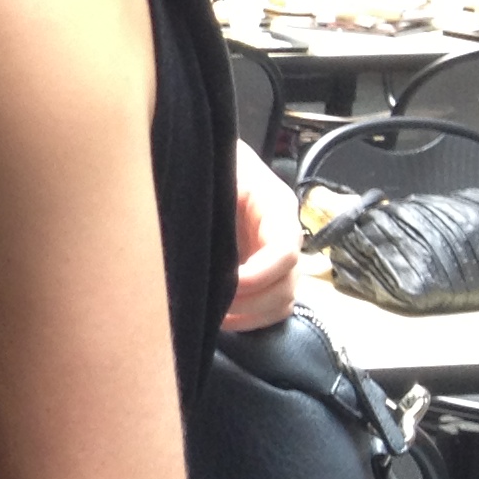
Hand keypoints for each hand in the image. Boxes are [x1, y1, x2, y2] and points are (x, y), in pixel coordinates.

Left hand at [222, 141, 298, 331]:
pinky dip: (251, 320)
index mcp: (276, 207)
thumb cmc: (209, 163)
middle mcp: (283, 235)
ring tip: (215, 316)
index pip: (285, 250)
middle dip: (251, 301)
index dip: (259, 274)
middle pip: (287, 284)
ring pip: (282, 301)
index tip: (228, 284)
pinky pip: (272, 308)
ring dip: (250, 315)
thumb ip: (211, 198)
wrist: (205, 159)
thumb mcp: (214, 173)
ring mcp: (276, 258)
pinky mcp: (264, 274)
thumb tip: (192, 235)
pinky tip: (221, 318)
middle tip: (212, 305)